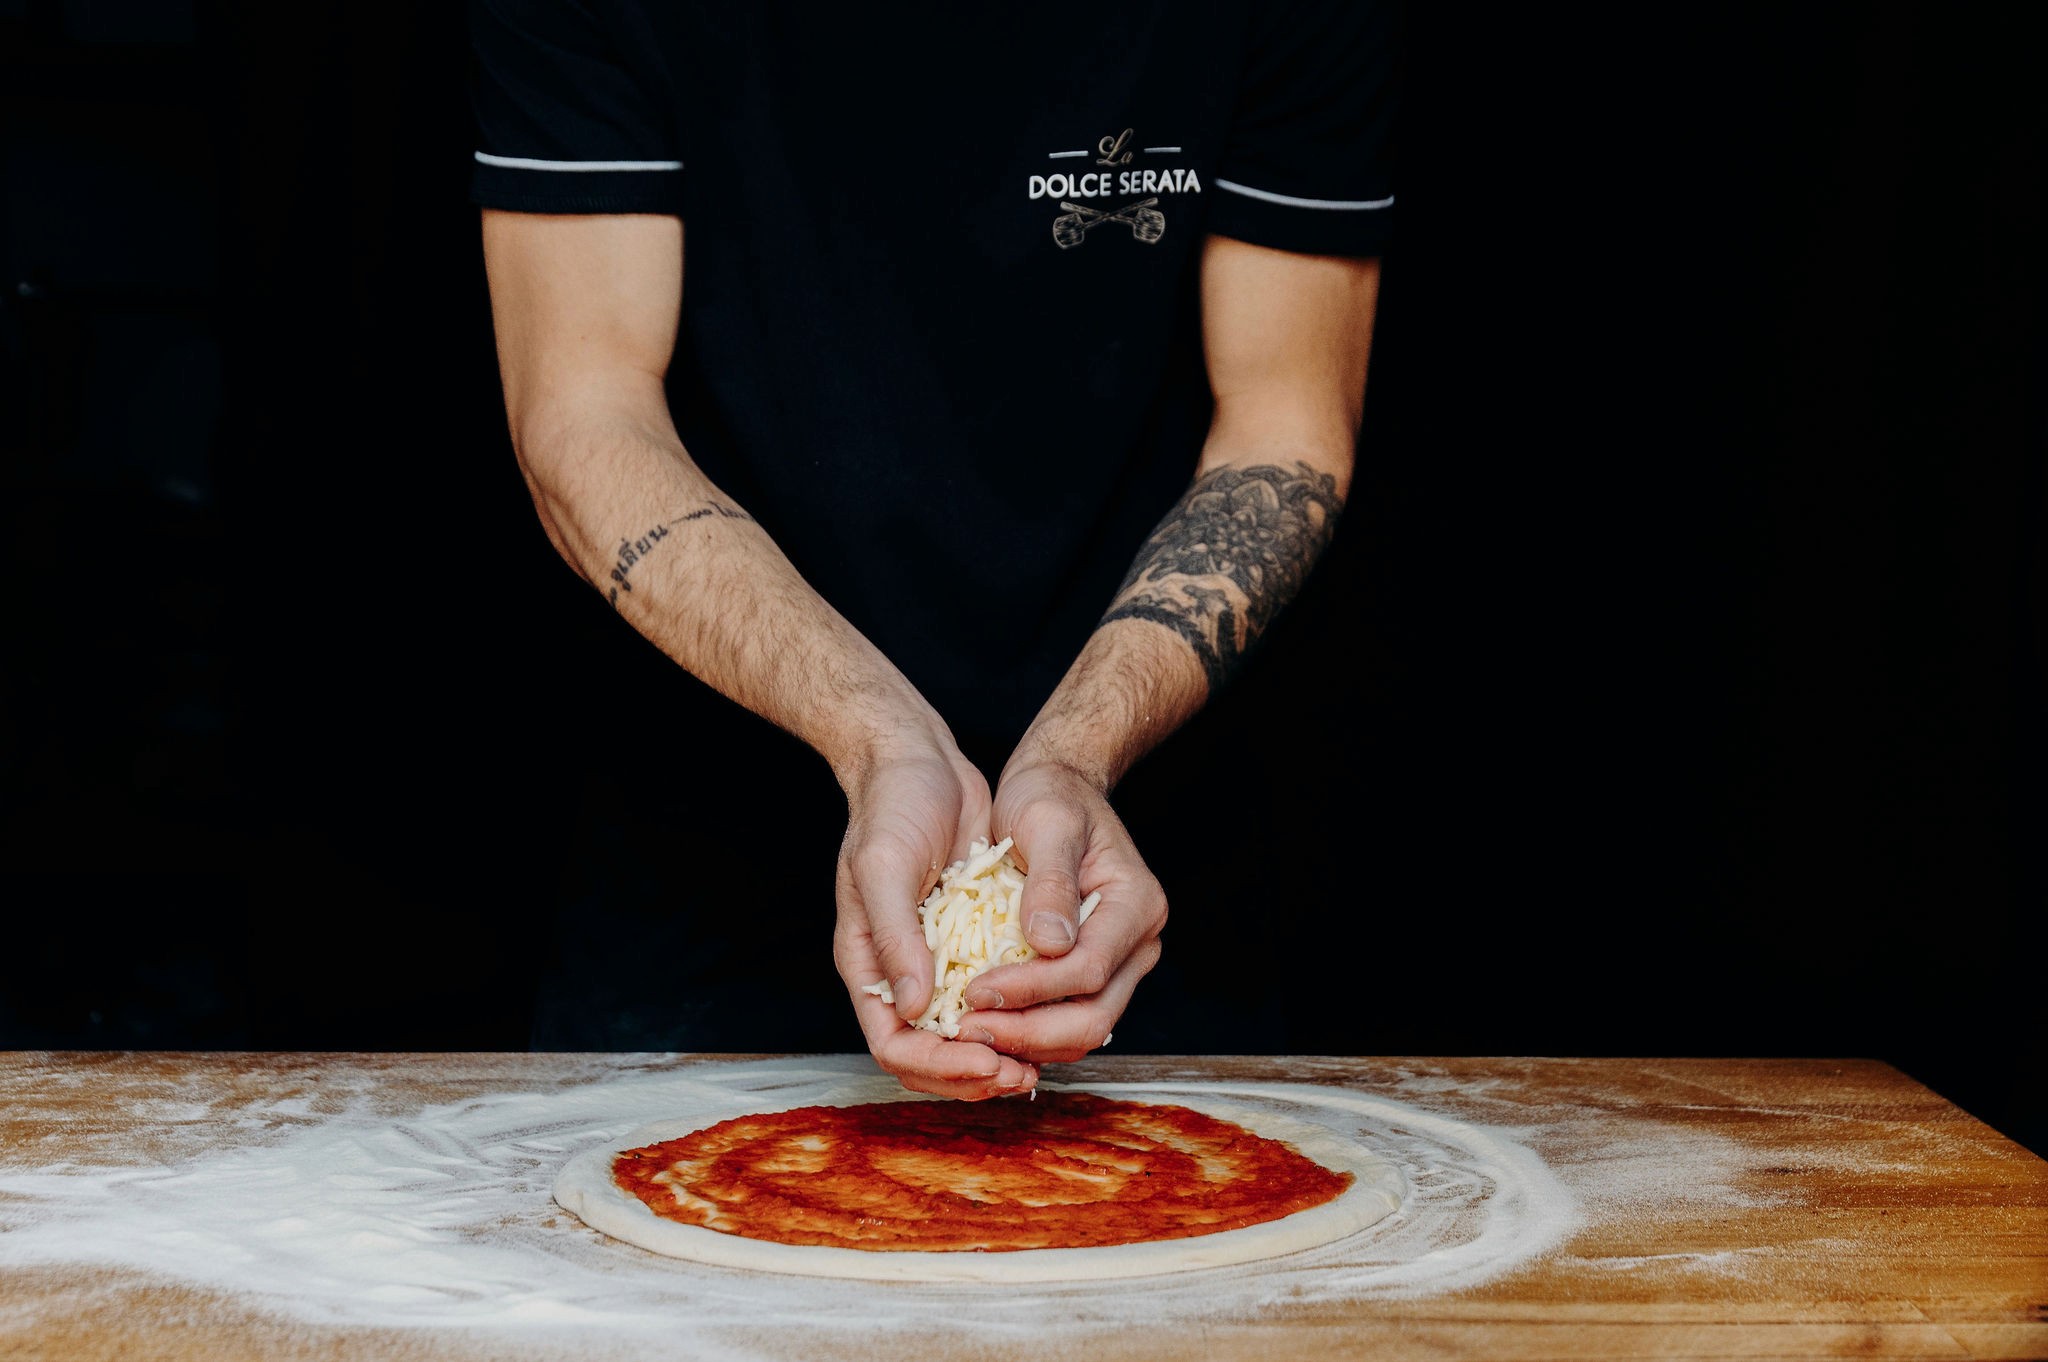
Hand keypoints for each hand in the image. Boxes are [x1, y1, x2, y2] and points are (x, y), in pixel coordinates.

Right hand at [832, 730, 1039, 1098]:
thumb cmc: (889, 807)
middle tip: (1022, 1075)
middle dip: (975, 1074)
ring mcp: (942, 961)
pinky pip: (997, 998)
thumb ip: (896, 937)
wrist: (921, 762)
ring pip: (967, 1035)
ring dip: (1002, 1053)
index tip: (988, 1059)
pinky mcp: (976, 942)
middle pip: (932, 1056)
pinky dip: (1020, 1017)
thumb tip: (918, 1008)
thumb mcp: (882, 866)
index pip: (895, 1046)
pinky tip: (1054, 1016)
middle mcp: (905, 974)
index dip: (939, 1066)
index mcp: (870, 967)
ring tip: (1040, 1059)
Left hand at [961, 760, 1167, 1063]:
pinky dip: (1027, 1032)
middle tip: (969, 1031)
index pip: (1089, 969)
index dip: (1032, 989)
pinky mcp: (1092, 975)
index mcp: (1136, 904)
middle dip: (1028, 1031)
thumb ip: (1051, 881)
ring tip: (970, 1035)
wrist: (1056, 788)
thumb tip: (1050, 944)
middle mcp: (1139, 942)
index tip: (976, 991)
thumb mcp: (1046, 822)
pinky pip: (1065, 1020)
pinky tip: (985, 1025)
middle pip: (1094, 1016)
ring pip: (1082, 1030)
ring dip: (1026, 1041)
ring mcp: (1120, 964)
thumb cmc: (1050, 796)